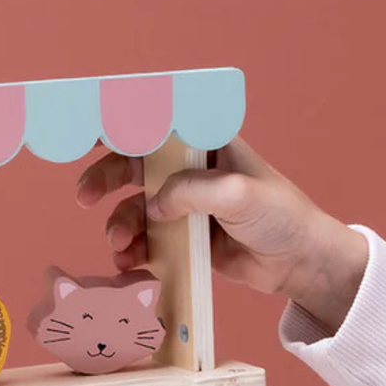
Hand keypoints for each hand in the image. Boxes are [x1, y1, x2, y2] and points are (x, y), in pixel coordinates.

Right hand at [75, 136, 369, 334]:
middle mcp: (190, 170)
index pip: (156, 124)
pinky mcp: (184, 239)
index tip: (87, 130)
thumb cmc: (281, 216)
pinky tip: (130, 264)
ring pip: (135, 207)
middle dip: (105, 178)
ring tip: (119, 247)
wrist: (300, 263)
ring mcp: (185, 205)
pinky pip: (147, 240)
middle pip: (134, 165)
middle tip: (85, 196)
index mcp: (205, 144)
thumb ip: (192, 191)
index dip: (119, 122)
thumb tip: (153, 205)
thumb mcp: (239, 193)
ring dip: (119, 225)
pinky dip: (133, 250)